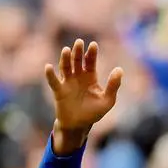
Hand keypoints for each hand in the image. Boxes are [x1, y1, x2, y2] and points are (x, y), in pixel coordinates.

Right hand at [44, 39, 123, 154]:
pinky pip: (53, 81)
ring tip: (66, 50)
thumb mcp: (107, 101)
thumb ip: (113, 86)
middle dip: (78, 51)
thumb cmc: (93, 112)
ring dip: (65, 58)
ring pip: (65, 67)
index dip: (91, 53)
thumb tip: (119, 69)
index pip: (90, 61)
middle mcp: (78, 76)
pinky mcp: (59, 91)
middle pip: (77, 60)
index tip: (93, 45)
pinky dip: (50, 74)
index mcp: (90, 76)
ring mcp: (67, 82)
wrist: (79, 126)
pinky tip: (48, 67)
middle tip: (79, 42)